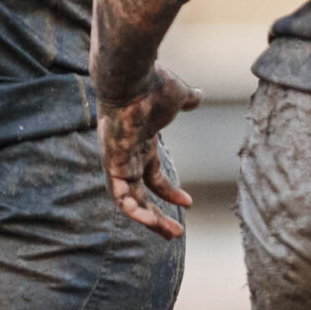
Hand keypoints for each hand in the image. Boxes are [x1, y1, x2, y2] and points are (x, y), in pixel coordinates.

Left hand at [98, 66, 202, 240]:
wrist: (133, 76)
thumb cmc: (153, 84)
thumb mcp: (177, 97)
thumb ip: (186, 99)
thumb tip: (198, 95)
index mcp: (141, 144)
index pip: (153, 177)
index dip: (169, 192)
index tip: (189, 203)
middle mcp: (127, 156)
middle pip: (140, 196)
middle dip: (157, 216)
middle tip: (175, 234)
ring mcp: (118, 161)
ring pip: (129, 201)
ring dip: (148, 219)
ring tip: (169, 233)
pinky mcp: (112, 163)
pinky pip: (119, 195)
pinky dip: (133, 210)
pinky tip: (149, 221)